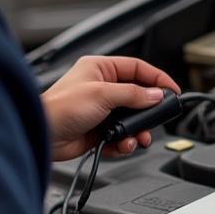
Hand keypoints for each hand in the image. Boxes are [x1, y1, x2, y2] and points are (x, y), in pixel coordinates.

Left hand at [41, 56, 179, 161]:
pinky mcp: (98, 130)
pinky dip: (124, 142)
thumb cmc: (60, 108)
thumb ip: (133, 94)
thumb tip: (155, 95)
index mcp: (101, 69)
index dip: (157, 78)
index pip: (137, 68)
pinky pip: (120, 135)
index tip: (172, 90)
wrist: (42, 135)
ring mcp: (100, 110)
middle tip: (156, 120)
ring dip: (137, 130)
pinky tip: (121, 145)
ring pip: (130, 119)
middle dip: (147, 111)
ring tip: (138, 137)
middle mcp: (101, 87)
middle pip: (137, 96)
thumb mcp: (102, 94)